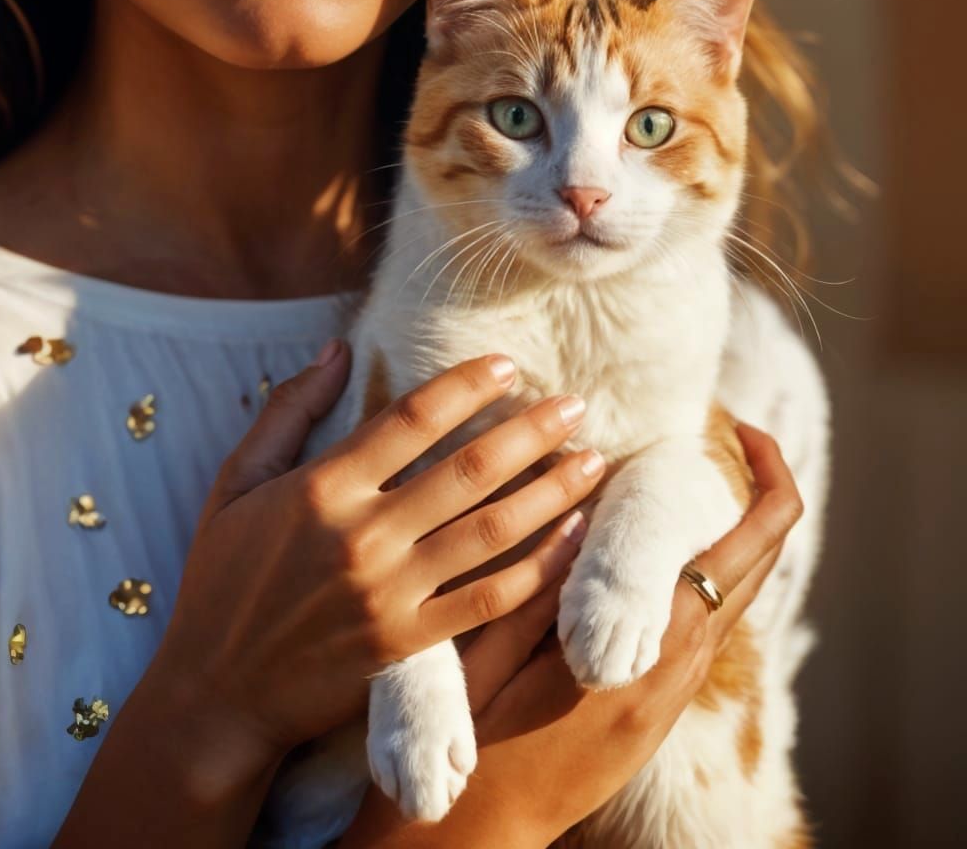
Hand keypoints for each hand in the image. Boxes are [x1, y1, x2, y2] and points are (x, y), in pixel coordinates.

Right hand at [148, 343, 605, 792]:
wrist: (218, 693)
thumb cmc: (222, 579)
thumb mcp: (235, 483)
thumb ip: (287, 410)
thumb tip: (338, 347)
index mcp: (322, 488)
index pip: (411, 418)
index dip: (465, 385)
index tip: (507, 364)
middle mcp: (364, 536)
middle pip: (467, 470)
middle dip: (530, 432)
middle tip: (576, 404)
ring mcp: (391, 595)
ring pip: (491, 533)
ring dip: (550, 493)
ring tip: (592, 463)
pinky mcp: (409, 648)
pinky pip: (489, 603)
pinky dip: (538, 569)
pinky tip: (571, 539)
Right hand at [338, 420, 803, 846]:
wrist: (475, 839)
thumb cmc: (472, 744)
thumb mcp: (487, 650)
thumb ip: (534, 582)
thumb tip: (577, 505)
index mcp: (645, 655)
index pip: (741, 555)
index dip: (763, 484)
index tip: (739, 427)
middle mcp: (674, 676)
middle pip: (755, 571)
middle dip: (760, 494)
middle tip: (727, 432)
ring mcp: (666, 699)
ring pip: (728, 599)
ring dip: (725, 531)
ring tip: (679, 470)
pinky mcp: (651, 713)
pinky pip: (696, 627)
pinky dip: (693, 570)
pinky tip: (647, 543)